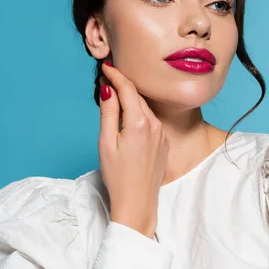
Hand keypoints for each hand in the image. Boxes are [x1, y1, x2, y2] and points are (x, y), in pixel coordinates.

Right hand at [97, 61, 169, 238]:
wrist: (138, 203)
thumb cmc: (118, 176)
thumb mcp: (106, 142)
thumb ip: (108, 112)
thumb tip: (108, 88)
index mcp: (139, 122)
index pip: (128, 88)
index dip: (116, 74)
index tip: (106, 65)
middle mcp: (155, 124)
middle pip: (137, 95)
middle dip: (122, 84)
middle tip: (106, 77)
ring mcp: (161, 133)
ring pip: (144, 107)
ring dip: (131, 99)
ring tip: (114, 95)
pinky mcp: (163, 142)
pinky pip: (151, 120)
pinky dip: (139, 113)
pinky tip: (128, 117)